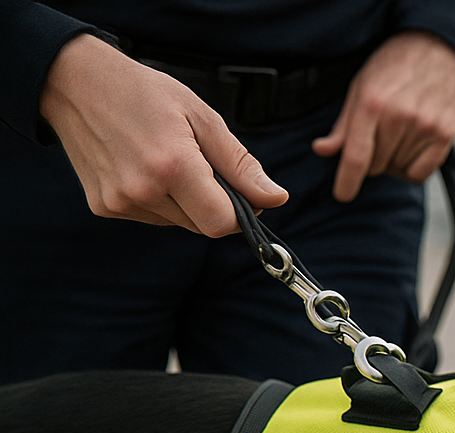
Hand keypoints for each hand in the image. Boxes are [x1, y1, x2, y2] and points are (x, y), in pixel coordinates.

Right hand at [39, 34, 287, 235]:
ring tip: (166, 159)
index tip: (242, 195)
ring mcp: (119, 202)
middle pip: (202, 225)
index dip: (240, 214)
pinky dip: (159, 201)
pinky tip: (144, 167)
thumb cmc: (144, 93)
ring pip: (178, 223)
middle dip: (213, 204)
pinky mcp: (104, 207)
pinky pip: (151, 217)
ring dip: (185, 202)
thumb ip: (241, 164)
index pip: (221, 223)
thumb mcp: (202, 117)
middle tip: (199, 164)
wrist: (74, 83)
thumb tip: (277, 199)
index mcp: (172, 166)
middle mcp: (142, 191)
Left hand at [312, 31, 454, 201]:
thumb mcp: (362, 86)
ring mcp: (425, 128)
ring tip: (399, 135)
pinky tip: (412, 149)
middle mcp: (399, 117)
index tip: (343, 195)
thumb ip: (344, 124)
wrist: (442, 50)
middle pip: (376, 166)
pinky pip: (421, 173)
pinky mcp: (445, 136)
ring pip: (398, 170)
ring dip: (393, 162)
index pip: (357, 156)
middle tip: (378, 138)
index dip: (347, 181)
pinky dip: (412, 168)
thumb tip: (323, 151)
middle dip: (372, 160)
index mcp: (372, 104)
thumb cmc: (395, 66)